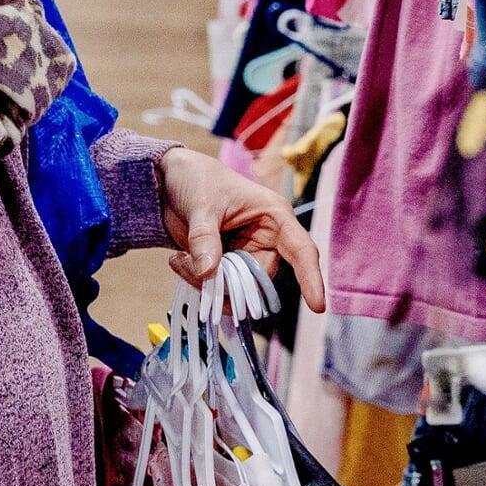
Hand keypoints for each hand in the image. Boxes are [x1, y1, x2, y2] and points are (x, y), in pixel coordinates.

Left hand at [156, 146, 324, 311]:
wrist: (168, 182)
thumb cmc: (197, 179)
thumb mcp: (201, 204)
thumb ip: (204, 238)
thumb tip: (208, 273)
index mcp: (273, 216)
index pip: (301, 250)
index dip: (311, 278)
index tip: (317, 306)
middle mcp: (265, 240)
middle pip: (261, 280)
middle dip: (229, 284)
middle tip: (193, 269)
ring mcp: (245, 256)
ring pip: (238, 291)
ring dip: (208, 285)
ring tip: (179, 260)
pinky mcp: (225, 267)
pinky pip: (219, 290)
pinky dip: (198, 283)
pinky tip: (178, 260)